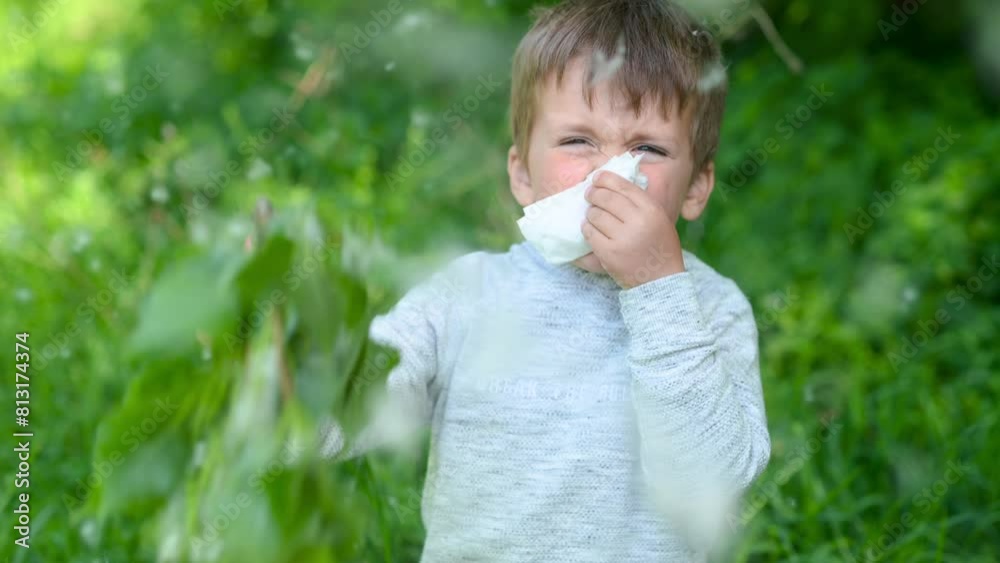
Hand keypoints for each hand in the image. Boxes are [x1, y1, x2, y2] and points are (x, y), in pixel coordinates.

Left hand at [582, 171, 684, 288]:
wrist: (660, 280)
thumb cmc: (659, 246)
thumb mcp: (659, 218)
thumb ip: (640, 203)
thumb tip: (611, 184)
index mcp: (651, 210)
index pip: (623, 186)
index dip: (606, 179)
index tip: (597, 178)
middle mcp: (637, 221)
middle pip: (606, 198)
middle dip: (593, 193)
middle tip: (589, 194)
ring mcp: (622, 238)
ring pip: (595, 214)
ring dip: (590, 212)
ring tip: (593, 214)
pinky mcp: (608, 253)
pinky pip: (589, 233)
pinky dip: (587, 228)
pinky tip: (591, 228)